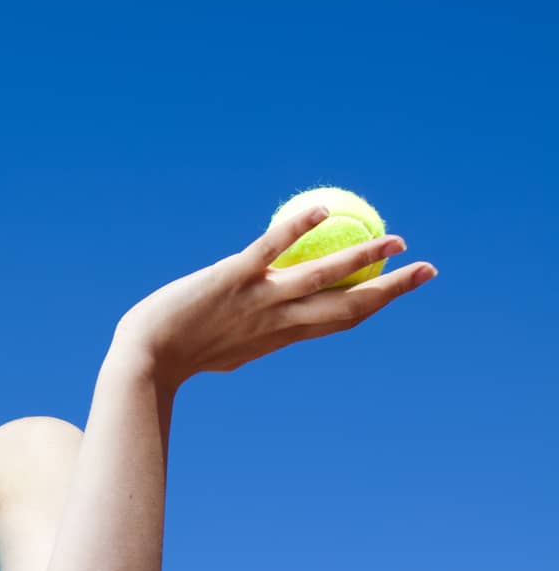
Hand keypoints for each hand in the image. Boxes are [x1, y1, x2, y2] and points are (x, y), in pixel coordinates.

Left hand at [115, 203, 438, 390]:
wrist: (145, 360)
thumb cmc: (178, 356)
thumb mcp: (227, 349)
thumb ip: (252, 336)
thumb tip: (263, 331)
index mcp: (280, 336)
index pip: (339, 318)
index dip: (376, 302)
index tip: (402, 288)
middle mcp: (279, 320)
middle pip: (349, 303)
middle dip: (392, 287)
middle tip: (426, 268)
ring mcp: (259, 299)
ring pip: (322, 275)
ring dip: (362, 255)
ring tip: (394, 239)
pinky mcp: (233, 278)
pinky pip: (271, 249)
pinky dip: (297, 229)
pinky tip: (324, 209)